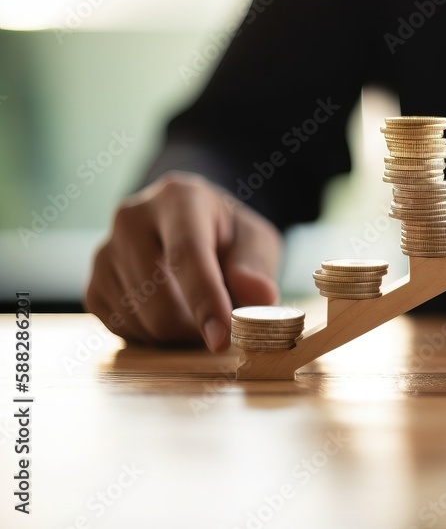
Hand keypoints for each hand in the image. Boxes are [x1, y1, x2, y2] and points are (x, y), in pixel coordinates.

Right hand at [85, 172, 281, 350]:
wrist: (188, 227)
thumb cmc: (227, 236)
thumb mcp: (256, 241)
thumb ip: (257, 266)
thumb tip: (260, 295)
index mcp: (178, 198)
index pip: (187, 254)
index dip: (205, 300)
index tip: (221, 339)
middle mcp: (131, 219)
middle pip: (158, 298)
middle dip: (195, 327)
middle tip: (221, 325)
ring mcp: (105, 251)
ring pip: (141, 320)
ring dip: (177, 333)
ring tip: (197, 309)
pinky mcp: (93, 284)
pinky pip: (122, 329)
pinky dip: (152, 336)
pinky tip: (171, 312)